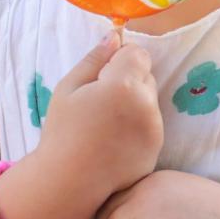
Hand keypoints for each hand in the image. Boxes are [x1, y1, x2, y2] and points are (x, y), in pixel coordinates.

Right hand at [39, 32, 163, 194]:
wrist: (68, 182)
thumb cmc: (62, 132)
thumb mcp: (68, 88)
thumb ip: (95, 59)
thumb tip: (115, 36)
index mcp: (124, 85)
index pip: (138, 53)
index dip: (119, 61)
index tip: (101, 77)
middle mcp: (146, 105)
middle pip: (146, 76)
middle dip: (128, 81)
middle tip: (100, 102)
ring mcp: (155, 129)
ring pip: (149, 101)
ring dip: (134, 104)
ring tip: (106, 124)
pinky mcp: (157, 148)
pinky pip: (151, 125)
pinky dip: (137, 127)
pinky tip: (114, 141)